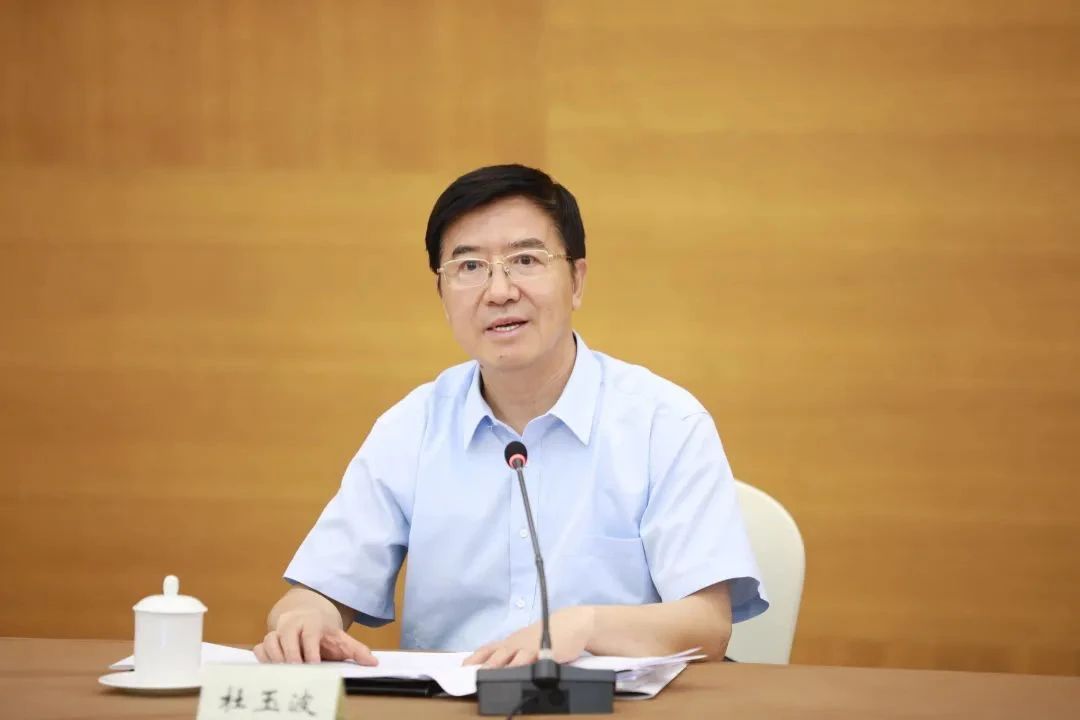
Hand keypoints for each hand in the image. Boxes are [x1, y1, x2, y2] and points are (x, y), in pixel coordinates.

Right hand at [253, 609, 377, 664]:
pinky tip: (273, 671)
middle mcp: (292, 624)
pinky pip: (260, 649)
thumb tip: (374, 662)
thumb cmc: (324, 633)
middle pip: (286, 637)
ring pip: (270, 642)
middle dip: (291, 656)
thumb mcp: (342, 639)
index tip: (314, 665)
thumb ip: (357, 650)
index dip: (310, 650)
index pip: (310, 634)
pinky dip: (264, 660)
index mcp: (312, 621)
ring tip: (285, 675)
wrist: (306, 616)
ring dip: (276, 659)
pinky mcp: (267, 640)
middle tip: (297, 673)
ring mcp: (278, 631)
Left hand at [463, 606, 595, 667]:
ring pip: (511, 656)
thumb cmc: (548, 635)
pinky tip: (518, 671)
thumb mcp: (527, 642)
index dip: (475, 658)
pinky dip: (524, 664)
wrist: (571, 623)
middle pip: (496, 654)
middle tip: (471, 674)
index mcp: (511, 642)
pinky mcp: (545, 650)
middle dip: (483, 665)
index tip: (462, 668)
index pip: (488, 649)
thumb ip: (514, 654)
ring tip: (488, 674)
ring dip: (500, 665)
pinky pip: (532, 658)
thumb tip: (498, 668)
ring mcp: (530, 646)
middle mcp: (517, 643)